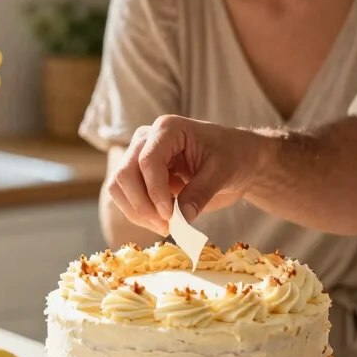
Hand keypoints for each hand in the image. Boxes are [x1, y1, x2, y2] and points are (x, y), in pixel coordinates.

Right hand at [108, 115, 271, 236]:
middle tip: (165, 226)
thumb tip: (182, 218)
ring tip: (164, 227)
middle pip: (125, 173)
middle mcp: (147, 139)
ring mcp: (140, 156)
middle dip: (141, 205)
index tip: (170, 216)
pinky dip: (138, 214)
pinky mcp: (140, 175)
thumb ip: (201, 193)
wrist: (237, 159)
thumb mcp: (223, 173)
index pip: (147, 161)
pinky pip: (126, 196)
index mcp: (168, 129)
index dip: (155, 191)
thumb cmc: (233, 157)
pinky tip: (162, 222)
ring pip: (118, 186)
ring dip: (136, 212)